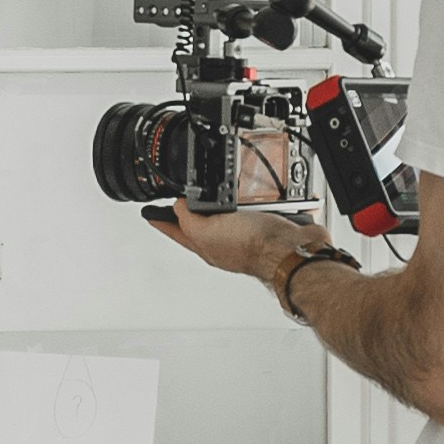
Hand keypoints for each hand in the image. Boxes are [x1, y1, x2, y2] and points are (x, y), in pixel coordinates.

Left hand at [152, 204, 325, 282]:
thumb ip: (187, 218)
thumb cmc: (254, 247)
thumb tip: (177, 204)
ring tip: (217, 194)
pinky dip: (259, 201)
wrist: (293, 250)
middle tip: (181, 203)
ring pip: (232, 216)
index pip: (177, 231)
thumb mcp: (206, 230)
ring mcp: (250, 234)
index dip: (162, 220)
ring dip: (227, 204)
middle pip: (203, 225)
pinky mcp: (272, 225)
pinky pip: (260, 210)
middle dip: (193, 212)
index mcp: (207, 245)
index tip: (150, 213)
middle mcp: (227, 241)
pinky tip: (258, 194)